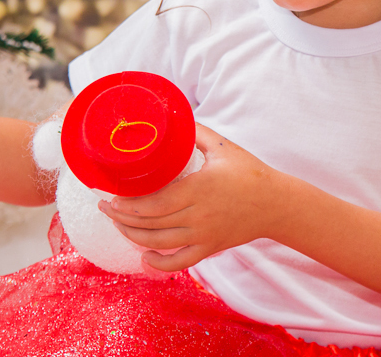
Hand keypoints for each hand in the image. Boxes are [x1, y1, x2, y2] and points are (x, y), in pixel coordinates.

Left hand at [98, 123, 283, 273]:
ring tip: (117, 224)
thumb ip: (195, 132)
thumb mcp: (222, 146)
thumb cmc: (249, 172)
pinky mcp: (209, 248)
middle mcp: (197, 215)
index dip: (126, 203)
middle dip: (120, 216)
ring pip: (158, 242)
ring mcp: (202, 235)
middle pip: (149, 222)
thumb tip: (173, 116)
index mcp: (197, 188)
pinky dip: (159, 263)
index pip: (152, 202)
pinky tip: (144, 256)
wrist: (276, 203)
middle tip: (104, 207)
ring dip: (133, 235)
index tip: (109, 195)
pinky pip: (179, 262)